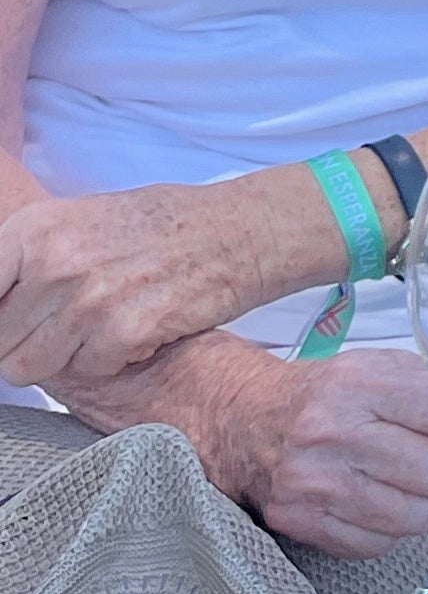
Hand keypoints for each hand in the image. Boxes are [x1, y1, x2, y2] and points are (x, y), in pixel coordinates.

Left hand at [0, 179, 302, 393]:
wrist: (238, 230)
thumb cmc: (161, 224)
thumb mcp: (79, 221)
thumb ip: (28, 259)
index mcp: (34, 230)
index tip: (15, 327)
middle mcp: (53, 264)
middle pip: (0, 342)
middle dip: (26, 344)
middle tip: (66, 327)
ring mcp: (88, 301)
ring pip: (31, 367)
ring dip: (64, 357)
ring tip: (100, 328)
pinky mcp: (125, 333)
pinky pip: (86, 371)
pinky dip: (109, 361)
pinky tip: (135, 329)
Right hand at [194, 344, 427, 556]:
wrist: (244, 419)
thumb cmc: (334, 392)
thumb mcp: (396, 373)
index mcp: (366, 382)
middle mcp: (335, 432)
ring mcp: (313, 481)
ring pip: (415, 519)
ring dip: (422, 503)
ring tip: (400, 479)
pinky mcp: (297, 521)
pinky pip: (377, 545)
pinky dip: (387, 530)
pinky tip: (372, 500)